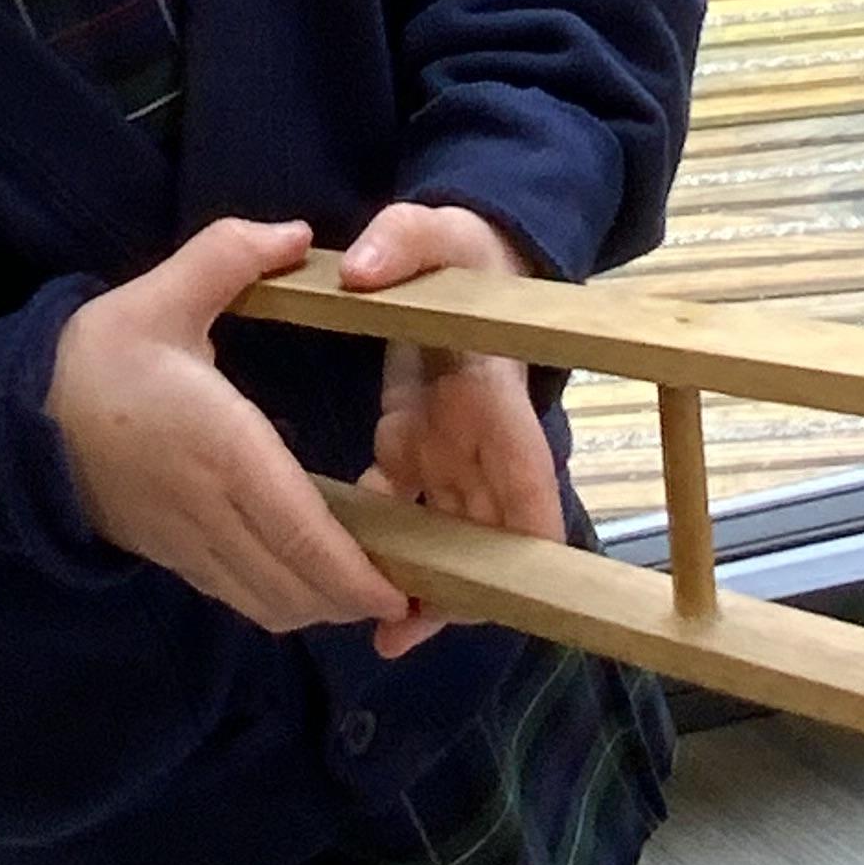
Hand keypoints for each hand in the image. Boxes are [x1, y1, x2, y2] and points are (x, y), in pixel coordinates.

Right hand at [48, 217, 422, 644]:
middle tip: (411, 586)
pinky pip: (242, 598)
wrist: (21, 420)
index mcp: (223, 449)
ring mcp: (191, 543)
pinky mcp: (175, 557)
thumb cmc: (98, 358)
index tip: (405, 587)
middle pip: (297, 584)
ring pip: (271, 603)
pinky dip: (286, 600)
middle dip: (358, 599)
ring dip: (324, 606)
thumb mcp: (161, 293)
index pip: (301, 531)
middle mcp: (212, 510)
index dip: (357, 572)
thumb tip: (302, 235)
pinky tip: (314, 578)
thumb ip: (231, 256)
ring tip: (371, 587)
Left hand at [340, 202, 565, 660]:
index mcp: (495, 396)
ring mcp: (451, 449)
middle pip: (489, 533)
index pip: (528, 482)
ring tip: (376, 635)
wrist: (460, 253)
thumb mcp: (431, 230)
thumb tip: (360, 269)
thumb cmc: (458, 246)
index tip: (502, 592)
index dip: (524, 543)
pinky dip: (377, 547)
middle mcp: (482, 437)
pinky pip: (403, 510)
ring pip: (449, 536)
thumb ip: (399, 241)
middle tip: (398, 633)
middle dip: (458, 589)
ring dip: (420, 585)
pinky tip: (335, 576)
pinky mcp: (416, 446)